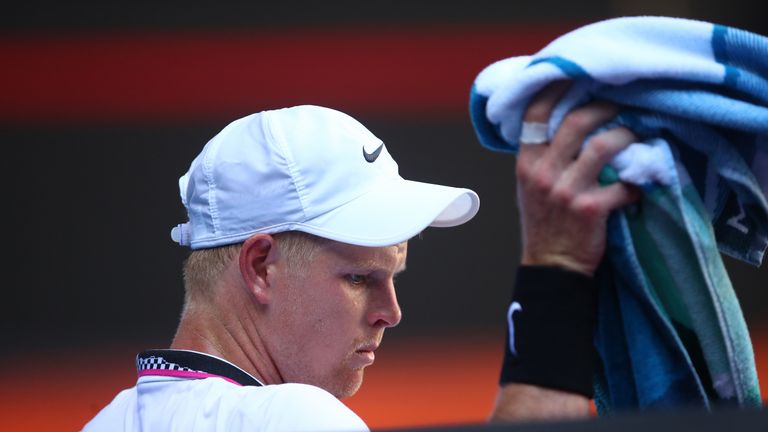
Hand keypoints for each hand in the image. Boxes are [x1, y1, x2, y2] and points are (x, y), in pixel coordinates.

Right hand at [515, 82, 639, 275]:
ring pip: (603, 146)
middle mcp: (542, 173)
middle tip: (619, 106)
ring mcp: (567, 191)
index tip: (574, 76)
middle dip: (603, 108)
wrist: (552, 268)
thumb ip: (543, 157)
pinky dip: (638, 182)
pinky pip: (624, 185)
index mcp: (525, 164)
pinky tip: (640, 183)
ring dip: (625, 137)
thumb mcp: (529, 186)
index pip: (534, 115)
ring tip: (635, 137)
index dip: (555, 89)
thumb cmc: (544, 224)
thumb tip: (567, 123)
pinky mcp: (592, 209)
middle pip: (575, 122)